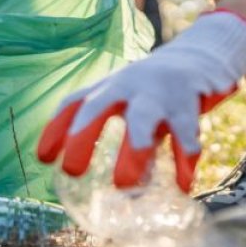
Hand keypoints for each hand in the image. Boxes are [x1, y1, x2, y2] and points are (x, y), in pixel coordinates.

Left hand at [37, 10, 245, 191]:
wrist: (200, 54)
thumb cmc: (156, 91)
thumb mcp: (132, 107)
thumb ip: (126, 143)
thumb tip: (128, 192)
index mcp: (107, 87)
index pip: (74, 104)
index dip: (56, 129)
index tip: (44, 158)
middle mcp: (127, 85)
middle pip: (97, 108)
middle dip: (82, 137)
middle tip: (72, 172)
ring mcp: (157, 91)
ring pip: (141, 117)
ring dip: (132, 148)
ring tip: (124, 184)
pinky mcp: (187, 100)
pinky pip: (185, 132)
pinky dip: (184, 160)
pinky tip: (182, 185)